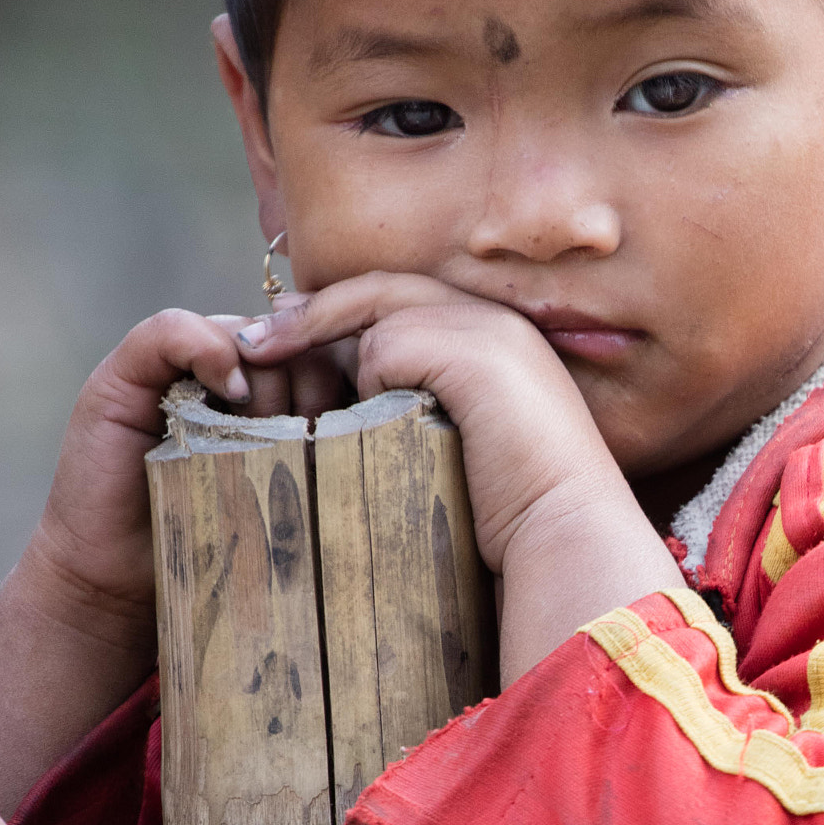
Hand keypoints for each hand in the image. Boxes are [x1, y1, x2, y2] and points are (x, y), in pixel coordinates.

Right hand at [0, 304, 346, 813]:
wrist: (124, 586)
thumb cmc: (222, 553)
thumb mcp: (305, 510)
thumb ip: (352, 469)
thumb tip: (438, 446)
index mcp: (281, 393)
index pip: (334, 354)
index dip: (356, 377)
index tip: (372, 423)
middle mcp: (235, 368)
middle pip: (299, 341)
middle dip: (318, 383)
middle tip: (318, 437)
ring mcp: (182, 364)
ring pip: (250, 335)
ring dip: (269, 378)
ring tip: (270, 434)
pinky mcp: (130, 371)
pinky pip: (174, 330)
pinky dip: (206, 349)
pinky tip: (228, 392)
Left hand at [235, 274, 683, 677]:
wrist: (566, 535)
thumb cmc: (520, 516)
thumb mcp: (467, 445)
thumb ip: (424, 407)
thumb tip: (359, 392)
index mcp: (502, 340)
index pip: (408, 300)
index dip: (345, 311)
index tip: (293, 330)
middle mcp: (496, 321)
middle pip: (384, 289)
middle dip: (313, 311)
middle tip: (257, 339)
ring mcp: (484, 330)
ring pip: (378, 316)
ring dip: (324, 344)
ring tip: (264, 361)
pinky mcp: (467, 351)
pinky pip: (384, 347)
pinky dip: (362, 380)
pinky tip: (346, 416)